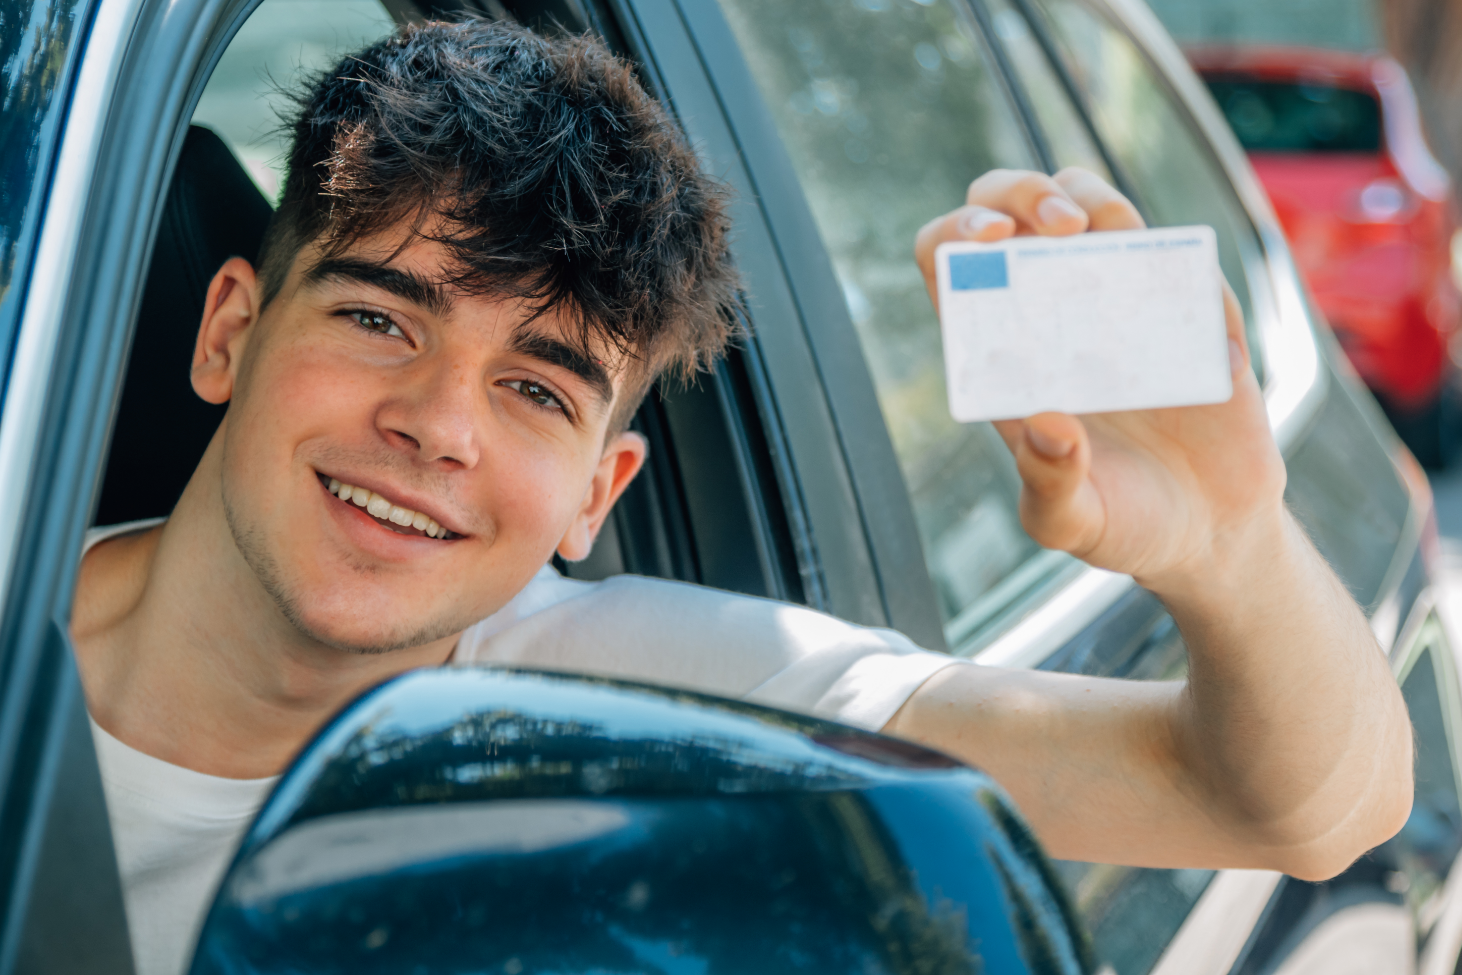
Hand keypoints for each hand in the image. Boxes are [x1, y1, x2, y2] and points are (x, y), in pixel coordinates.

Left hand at [913, 168, 1286, 593]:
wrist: (1213, 536)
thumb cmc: (1125, 526)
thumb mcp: (1072, 522)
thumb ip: (1051, 482)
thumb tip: (1048, 423)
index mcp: (1002, 352)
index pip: (952, 266)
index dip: (956, 236)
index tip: (985, 242)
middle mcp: (1053, 313)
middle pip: (1011, 210)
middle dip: (1018, 191)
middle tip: (1054, 226)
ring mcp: (1122, 300)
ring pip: (1089, 203)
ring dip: (1087, 195)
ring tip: (1100, 232)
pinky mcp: (1190, 305)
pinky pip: (1171, 246)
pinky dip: (1163, 240)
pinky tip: (1166, 271)